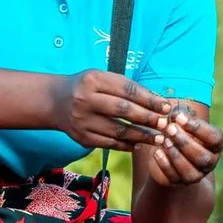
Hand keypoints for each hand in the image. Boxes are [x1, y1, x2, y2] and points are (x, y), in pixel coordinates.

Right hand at [55, 69, 175, 150]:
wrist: (55, 101)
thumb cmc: (87, 87)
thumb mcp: (101, 78)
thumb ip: (125, 87)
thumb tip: (157, 102)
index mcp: (93, 80)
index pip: (127, 90)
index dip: (149, 99)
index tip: (166, 107)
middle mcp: (85, 100)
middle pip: (123, 110)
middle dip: (148, 118)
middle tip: (165, 124)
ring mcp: (82, 120)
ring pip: (118, 130)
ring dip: (141, 136)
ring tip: (158, 138)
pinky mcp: (81, 137)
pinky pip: (109, 143)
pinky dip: (126, 145)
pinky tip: (139, 144)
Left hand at [134, 104, 222, 187]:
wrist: (172, 150)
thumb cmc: (180, 130)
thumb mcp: (183, 121)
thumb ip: (181, 117)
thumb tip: (174, 115)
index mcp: (216, 145)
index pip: (214, 138)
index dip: (198, 128)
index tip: (180, 117)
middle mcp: (210, 162)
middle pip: (202, 157)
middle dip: (185, 142)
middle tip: (170, 129)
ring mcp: (196, 174)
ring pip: (190, 171)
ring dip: (176, 155)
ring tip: (164, 140)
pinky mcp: (180, 182)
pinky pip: (174, 178)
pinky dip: (165, 165)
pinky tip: (157, 152)